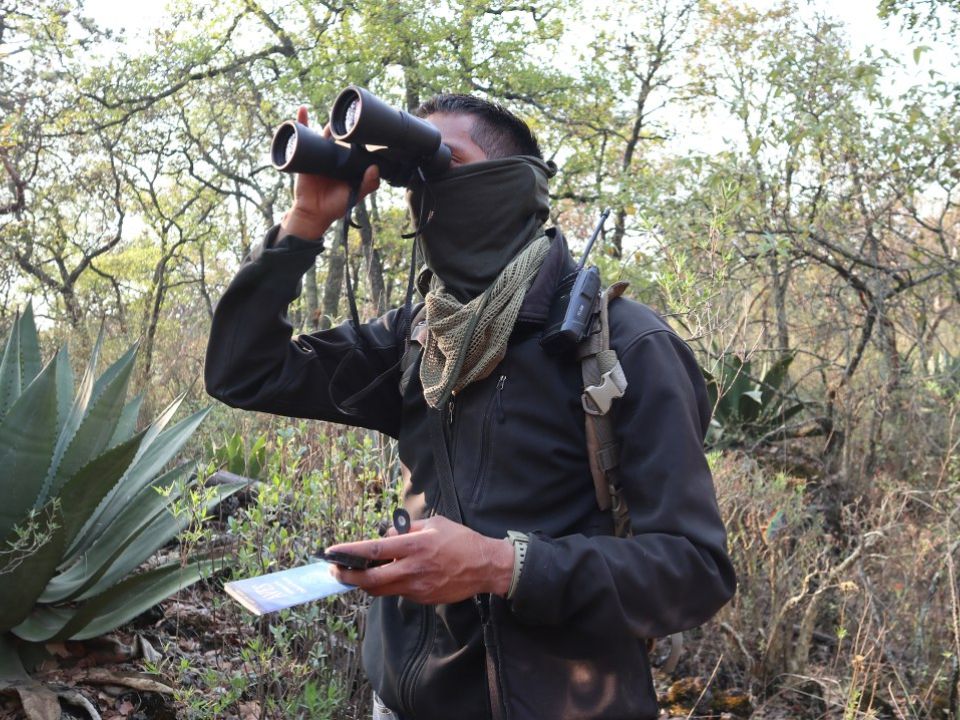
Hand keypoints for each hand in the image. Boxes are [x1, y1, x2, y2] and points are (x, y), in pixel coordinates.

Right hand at [279, 105, 380, 240]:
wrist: (312, 212)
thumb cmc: (335, 205)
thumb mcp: (355, 195)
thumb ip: (368, 184)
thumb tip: (375, 167)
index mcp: (348, 163)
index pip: (355, 145)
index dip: (359, 135)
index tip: (366, 124)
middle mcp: (335, 157)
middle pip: (339, 137)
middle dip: (343, 126)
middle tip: (350, 115)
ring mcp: (319, 155)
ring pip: (322, 134)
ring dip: (326, 123)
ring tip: (332, 114)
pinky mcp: (304, 155)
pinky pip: (301, 136)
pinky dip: (300, 122)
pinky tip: (302, 110)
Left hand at [326, 516, 514, 604]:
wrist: (484, 566)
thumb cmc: (460, 540)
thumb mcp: (434, 523)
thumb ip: (407, 530)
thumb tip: (386, 535)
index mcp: (415, 546)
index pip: (374, 550)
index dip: (350, 552)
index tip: (333, 552)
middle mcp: (413, 568)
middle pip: (370, 579)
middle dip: (348, 576)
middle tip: (335, 571)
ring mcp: (417, 587)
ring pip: (381, 589)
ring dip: (365, 582)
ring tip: (356, 574)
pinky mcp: (422, 598)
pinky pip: (398, 592)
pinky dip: (388, 584)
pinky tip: (390, 575)